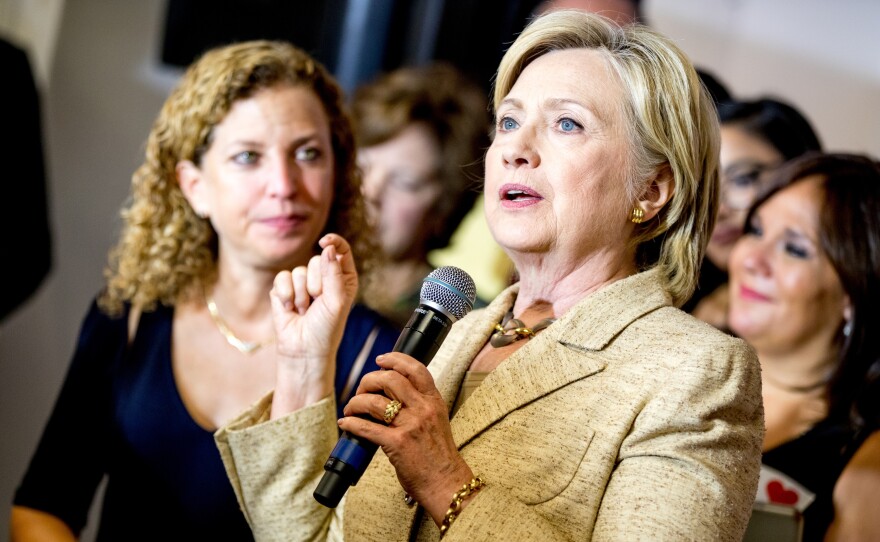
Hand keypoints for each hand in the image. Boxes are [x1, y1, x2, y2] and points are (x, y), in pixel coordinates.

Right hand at [269, 234, 357, 415]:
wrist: (303, 350)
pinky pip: (282, 278)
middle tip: (318, 303)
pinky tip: (290, 309)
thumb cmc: (326, 329)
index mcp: (343, 278)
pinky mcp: (284, 289)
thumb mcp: (336, 301)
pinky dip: (286, 295)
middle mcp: (324, 277)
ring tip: (304, 311)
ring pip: (298, 270)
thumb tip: (328, 247)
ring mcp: (303, 283)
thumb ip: (333, 273)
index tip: (325, 242)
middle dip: (316, 283)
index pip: (340, 250)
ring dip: (301, 294)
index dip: (333, 242)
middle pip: (316, 260)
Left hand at [339, 353, 474, 525]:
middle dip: (369, 380)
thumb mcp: (437, 421)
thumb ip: (420, 405)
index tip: (380, 360)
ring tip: (351, 408)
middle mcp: (422, 409)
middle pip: (390, 379)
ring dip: (356, 402)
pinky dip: (351, 423)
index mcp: (433, 401)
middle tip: (362, 389)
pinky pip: (367, 427)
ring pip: (374, 401)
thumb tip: (392, 395)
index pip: (415, 369)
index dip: (395, 359)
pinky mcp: (397, 444)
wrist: (446, 483)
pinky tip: (346, 424)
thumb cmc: (439, 455)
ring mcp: (410, 425)